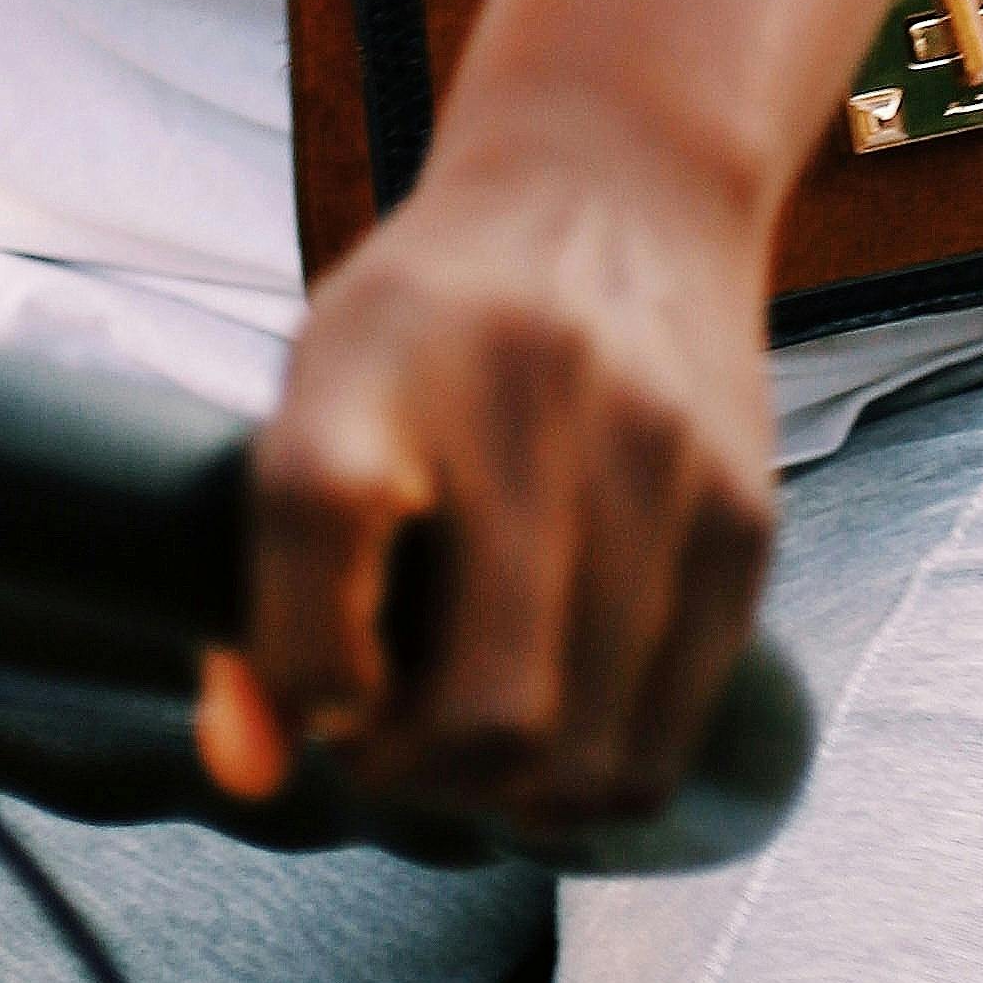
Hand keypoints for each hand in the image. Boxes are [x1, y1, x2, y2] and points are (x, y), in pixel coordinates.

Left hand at [200, 97, 773, 825]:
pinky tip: (559, 723)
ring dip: (507, 798)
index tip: (318, 686)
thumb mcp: (322, 390)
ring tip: (470, 742)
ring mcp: (652, 458)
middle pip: (482, 708)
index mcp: (383, 351)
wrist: (619, 183)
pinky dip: (596, 776)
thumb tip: (241, 773)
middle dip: (415, 776)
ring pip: (583, 755)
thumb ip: (267, 587)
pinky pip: (666, 740)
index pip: (317, 516)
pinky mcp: (741, 518)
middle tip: (390, 742)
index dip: (302, 663)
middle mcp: (526, 394)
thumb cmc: (436, 322)